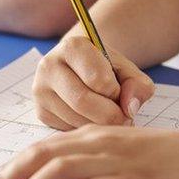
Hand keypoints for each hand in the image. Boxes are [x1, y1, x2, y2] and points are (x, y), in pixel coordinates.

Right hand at [33, 36, 155, 129]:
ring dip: (100, 126)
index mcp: (72, 47)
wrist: (81, 69)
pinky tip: (92, 119)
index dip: (116, 92)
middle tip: (124, 117)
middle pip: (83, 102)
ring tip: (108, 116)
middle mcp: (49, 66)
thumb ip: (138, 85)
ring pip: (75, 120)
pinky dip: (86, 130)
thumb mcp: (127, 70)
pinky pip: (68, 131)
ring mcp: (41, 90)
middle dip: (110, 115)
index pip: (99, 80)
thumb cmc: (106, 69)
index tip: (119, 91)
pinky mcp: (40, 112)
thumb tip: (129, 109)